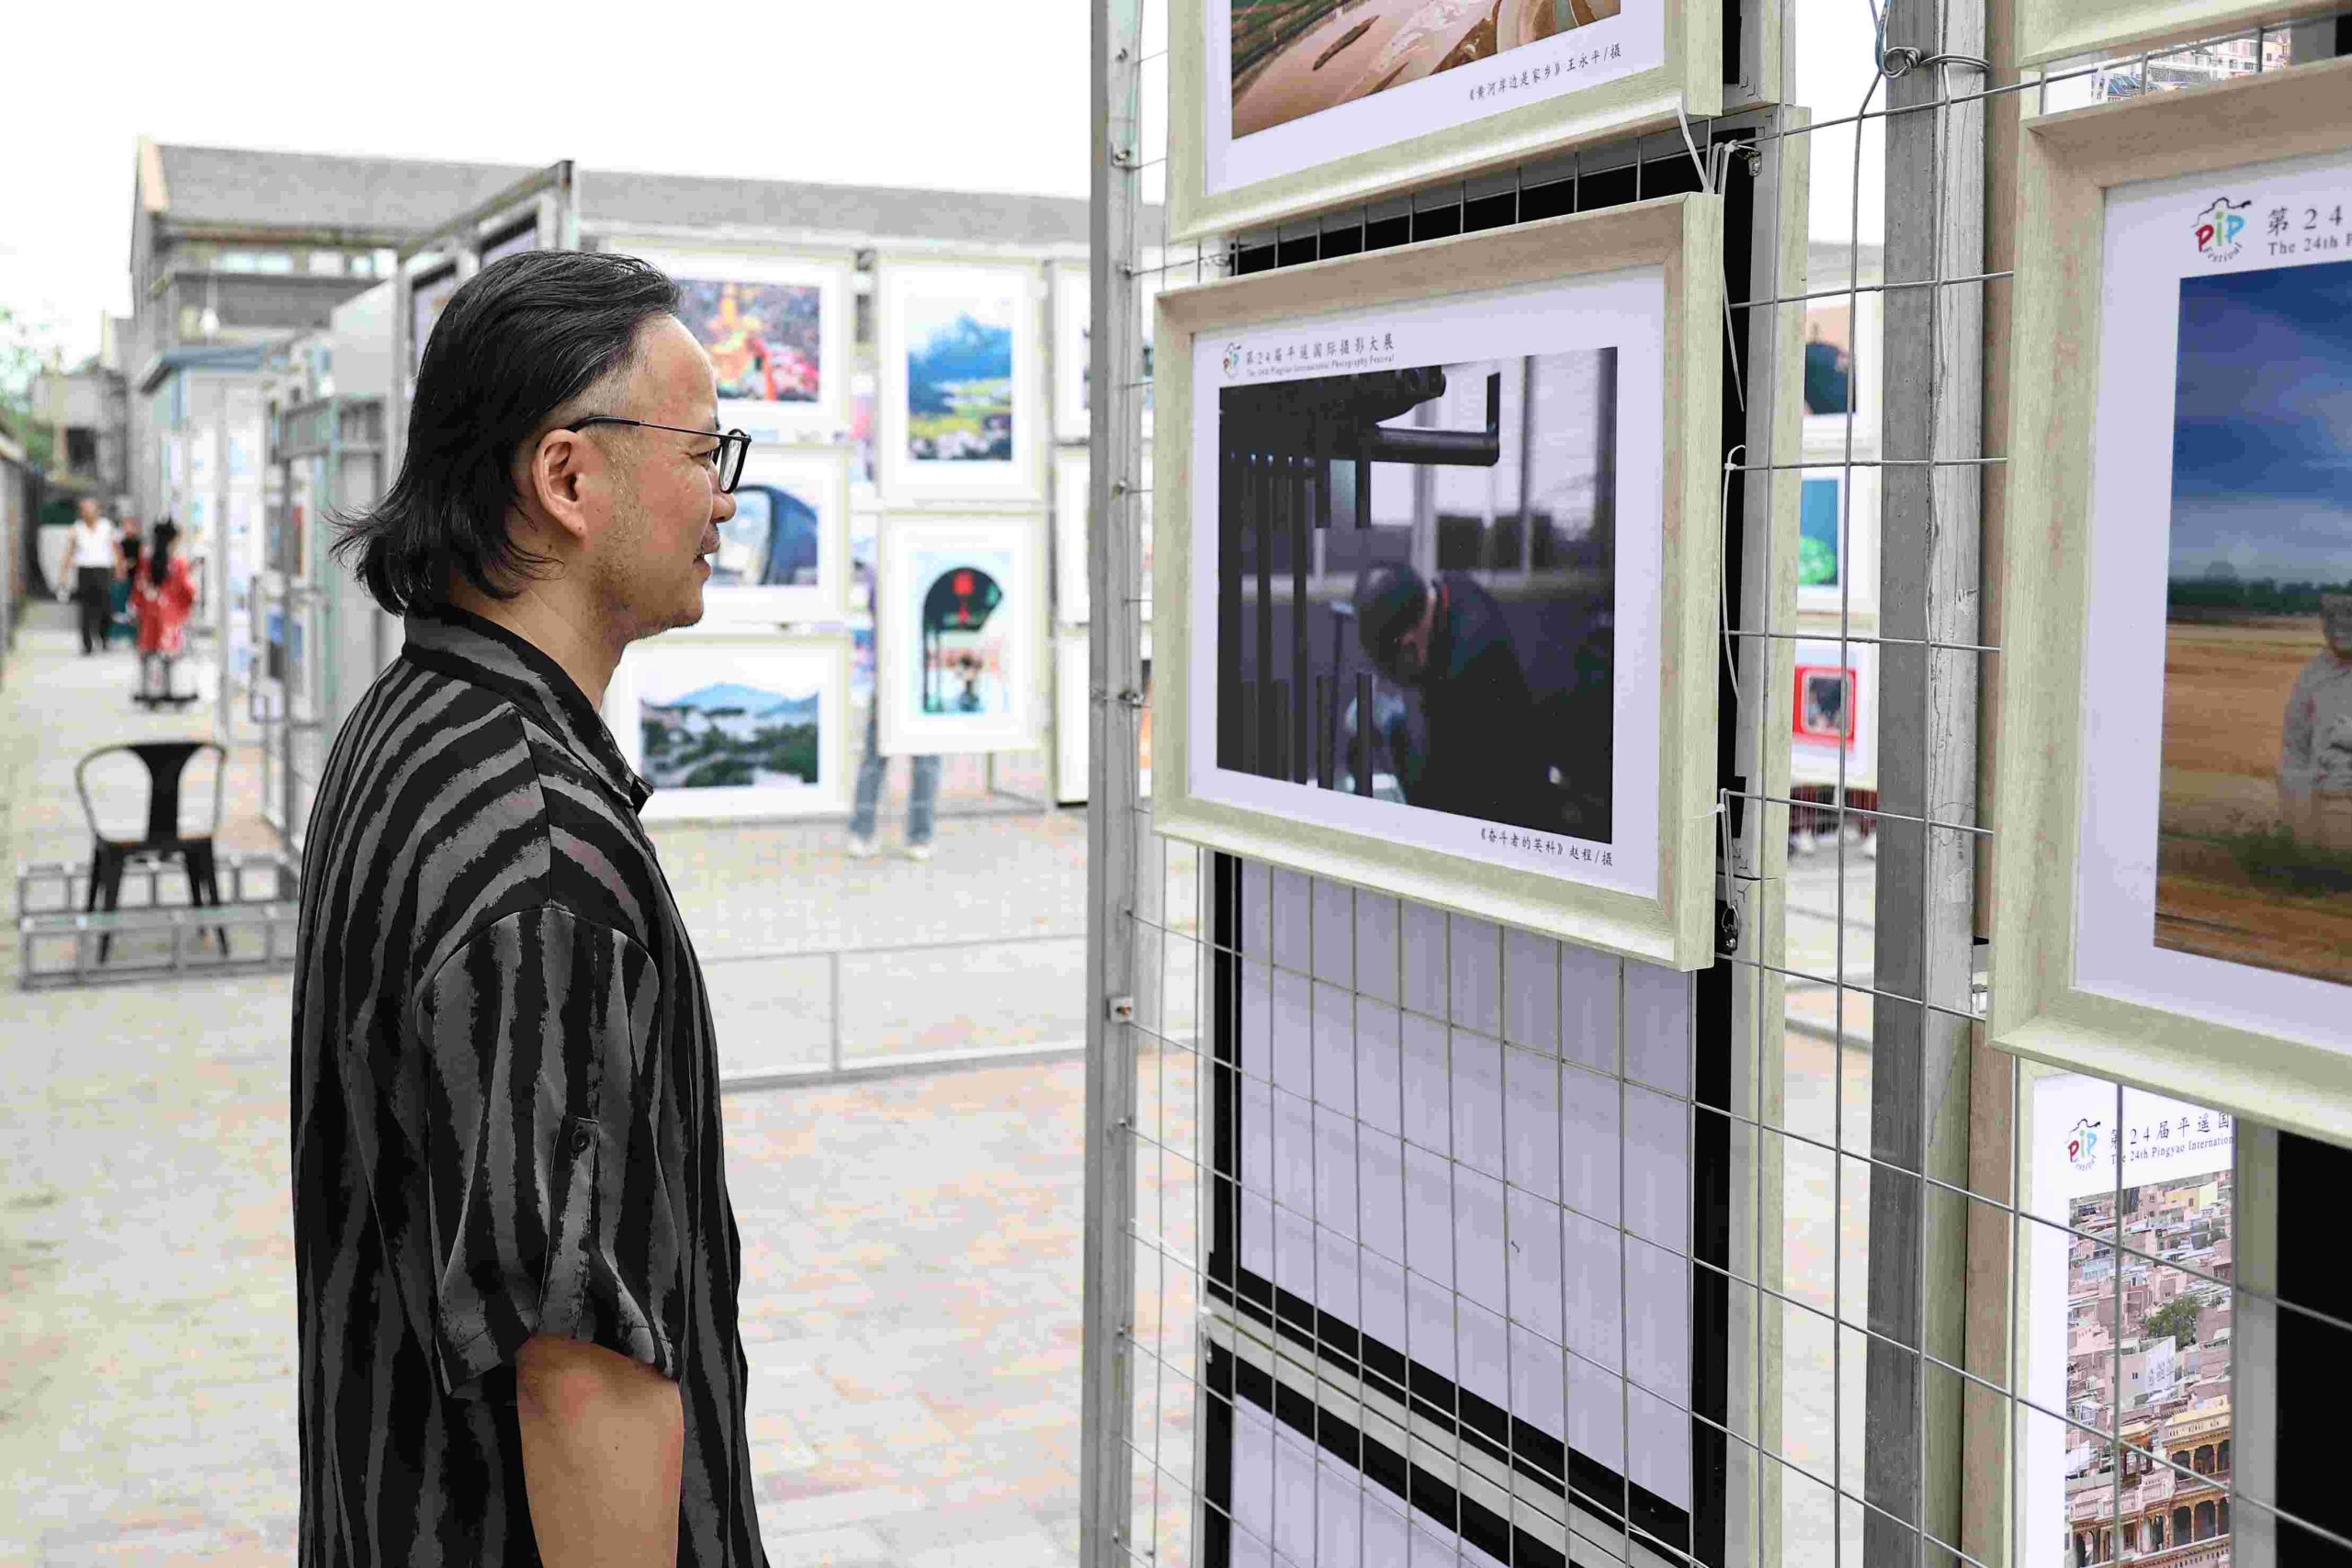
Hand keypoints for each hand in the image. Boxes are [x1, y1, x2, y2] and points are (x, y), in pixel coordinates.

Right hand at [515, 1336, 682, 1567]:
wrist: (622, 1557)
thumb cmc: (566, 1514)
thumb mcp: (530, 1444)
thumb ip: (533, 1386)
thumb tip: (531, 1348)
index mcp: (574, 1385)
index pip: (539, 1336)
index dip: (523, 1347)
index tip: (518, 1357)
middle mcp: (620, 1372)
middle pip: (577, 1336)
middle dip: (560, 1352)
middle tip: (548, 1383)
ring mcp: (654, 1381)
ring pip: (610, 1348)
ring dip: (592, 1362)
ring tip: (581, 1401)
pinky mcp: (674, 1395)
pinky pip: (639, 1367)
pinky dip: (619, 1377)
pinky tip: (606, 1406)